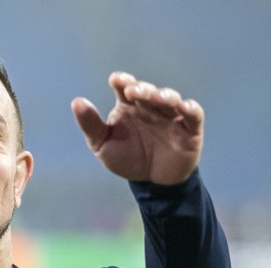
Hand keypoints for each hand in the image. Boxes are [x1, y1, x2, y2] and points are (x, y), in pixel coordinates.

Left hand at [71, 72, 202, 184]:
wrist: (151, 183)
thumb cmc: (126, 158)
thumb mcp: (102, 145)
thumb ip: (90, 125)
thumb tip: (76, 101)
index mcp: (128, 106)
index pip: (125, 87)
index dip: (122, 80)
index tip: (116, 80)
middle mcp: (150, 106)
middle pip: (147, 91)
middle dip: (142, 89)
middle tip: (133, 91)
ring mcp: (170, 116)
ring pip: (170, 99)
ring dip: (164, 96)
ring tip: (158, 98)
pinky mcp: (190, 129)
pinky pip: (194, 115)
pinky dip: (191, 109)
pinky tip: (185, 107)